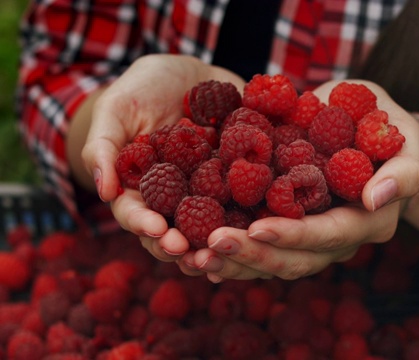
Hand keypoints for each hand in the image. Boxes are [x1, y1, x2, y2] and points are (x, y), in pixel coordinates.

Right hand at [81, 54, 244, 261]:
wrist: (192, 73)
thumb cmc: (144, 88)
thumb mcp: (117, 109)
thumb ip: (104, 148)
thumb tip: (103, 191)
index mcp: (141, 189)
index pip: (137, 215)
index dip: (145, 225)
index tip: (157, 230)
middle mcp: (176, 199)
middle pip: (176, 232)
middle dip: (184, 247)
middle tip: (194, 255)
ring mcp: (209, 193)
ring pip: (212, 228)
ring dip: (218, 245)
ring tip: (228, 250)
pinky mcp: (239, 182)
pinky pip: (248, 204)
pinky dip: (254, 219)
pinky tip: (263, 229)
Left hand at [187, 79, 418, 281]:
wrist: (380, 138)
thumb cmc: (392, 133)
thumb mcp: (407, 145)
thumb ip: (401, 173)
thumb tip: (375, 197)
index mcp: (367, 222)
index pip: (327, 235)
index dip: (292, 235)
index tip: (256, 228)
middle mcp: (339, 242)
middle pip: (294, 260)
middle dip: (252, 255)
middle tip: (210, 244)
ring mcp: (313, 241)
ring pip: (272, 263)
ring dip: (234, 262)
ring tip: (193, 256)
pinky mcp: (290, 230)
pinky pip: (260, 250)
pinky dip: (231, 254)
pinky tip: (196, 254)